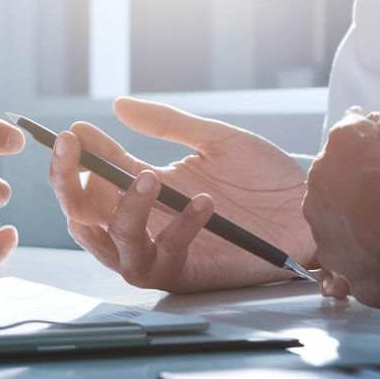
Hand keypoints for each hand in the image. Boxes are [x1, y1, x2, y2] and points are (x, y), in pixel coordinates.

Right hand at [49, 97, 313, 292]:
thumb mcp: (213, 139)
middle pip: (83, 215)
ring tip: (143, 177)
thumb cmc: (264, 177)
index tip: (74, 132)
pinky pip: (164, 259)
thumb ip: (165, 123)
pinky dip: (178, 229)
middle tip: (73, 151)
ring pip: (114, 245)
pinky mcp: (188, 274)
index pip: (94, 174)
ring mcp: (162, 251)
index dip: (77, 156)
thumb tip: (118, 104)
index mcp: (144, 187)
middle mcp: (145, 222)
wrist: (310, 208)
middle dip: (68, 184)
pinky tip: (202, 201)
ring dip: (121, 210)